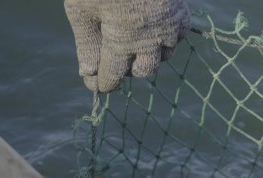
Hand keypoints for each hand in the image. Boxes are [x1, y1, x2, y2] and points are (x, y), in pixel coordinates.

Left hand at [64, 0, 190, 92]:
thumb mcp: (81, 8)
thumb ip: (86, 42)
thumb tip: (87, 73)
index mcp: (121, 42)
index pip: (112, 76)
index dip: (101, 83)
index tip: (95, 84)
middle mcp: (149, 40)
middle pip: (141, 71)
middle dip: (126, 69)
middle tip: (114, 58)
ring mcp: (168, 26)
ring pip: (163, 57)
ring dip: (148, 54)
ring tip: (134, 41)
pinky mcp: (181, 11)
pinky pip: (179, 36)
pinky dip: (167, 38)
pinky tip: (153, 27)